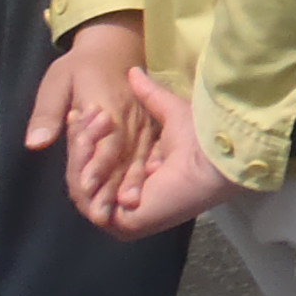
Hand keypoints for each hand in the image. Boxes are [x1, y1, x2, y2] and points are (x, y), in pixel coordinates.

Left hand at [31, 10, 153, 216]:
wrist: (117, 42)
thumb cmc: (83, 64)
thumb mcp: (58, 80)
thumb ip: (48, 113)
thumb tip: (36, 142)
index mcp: (108, 107)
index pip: (106, 141)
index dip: (97, 165)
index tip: (86, 187)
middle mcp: (130, 118)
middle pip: (124, 156)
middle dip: (113, 185)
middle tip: (104, 214)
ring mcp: (145, 123)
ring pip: (140, 157)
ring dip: (133, 183)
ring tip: (126, 207)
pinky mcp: (152, 126)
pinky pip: (151, 152)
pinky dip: (147, 171)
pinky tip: (144, 189)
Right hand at [85, 66, 249, 238]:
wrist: (215, 156)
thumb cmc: (201, 135)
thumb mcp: (167, 110)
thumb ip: (149, 95)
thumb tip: (134, 71)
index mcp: (139, 177)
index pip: (99, 162)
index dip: (87, 138)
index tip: (79, 112)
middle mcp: (129, 198)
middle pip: (87, 175)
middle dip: (80, 142)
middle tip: (80, 115)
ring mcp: (125, 214)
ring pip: (84, 187)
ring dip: (80, 153)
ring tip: (87, 123)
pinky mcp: (124, 224)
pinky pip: (90, 202)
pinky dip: (83, 174)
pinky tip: (87, 145)